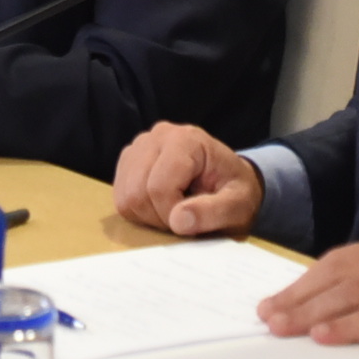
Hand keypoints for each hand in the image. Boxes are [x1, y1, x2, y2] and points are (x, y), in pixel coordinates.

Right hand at [114, 122, 262, 234]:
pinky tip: (160, 206)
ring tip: (172, 211)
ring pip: (125, 195)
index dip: (171, 215)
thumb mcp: (238, 204)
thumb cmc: (235, 190)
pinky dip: (138, 210)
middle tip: (183, 220)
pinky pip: (120, 195)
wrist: (229, 179)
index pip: (159, 187)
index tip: (191, 223)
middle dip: (158, 217)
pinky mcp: (129, 160)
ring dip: (147, 215)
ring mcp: (140, 145)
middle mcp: (158, 135)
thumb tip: (178, 221)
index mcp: (186, 140)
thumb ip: (214, 212)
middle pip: (137, 191)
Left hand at [255, 238, 358, 347]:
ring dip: (310, 312)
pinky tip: (325, 337)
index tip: (283, 295)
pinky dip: (348, 327)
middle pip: (336, 275)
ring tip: (281, 326)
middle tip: (267, 314)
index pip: (342, 260)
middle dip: (298, 296)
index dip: (308, 279)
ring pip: (349, 295)